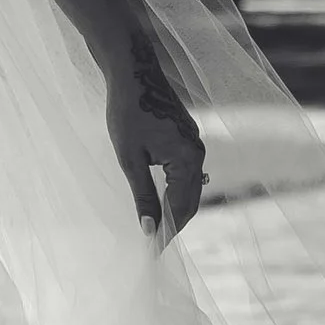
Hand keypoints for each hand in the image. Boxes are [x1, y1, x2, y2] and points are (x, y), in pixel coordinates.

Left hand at [105, 30, 205, 242]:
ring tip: (158, 230)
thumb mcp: (130, 159)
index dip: (167, 232)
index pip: (181, 208)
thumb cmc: (126, 112)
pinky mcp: (186, 136)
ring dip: (176, 209)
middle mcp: (198, 152)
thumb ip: (143, 195)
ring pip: (189, 187)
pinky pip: (186, 172)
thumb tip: (150, 228)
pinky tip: (163, 201)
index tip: (153, 253)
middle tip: (155, 247)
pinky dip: (176, 191)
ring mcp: (194, 143)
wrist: (133, 70)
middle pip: (190, 201)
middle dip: (174, 225)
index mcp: (188, 158)